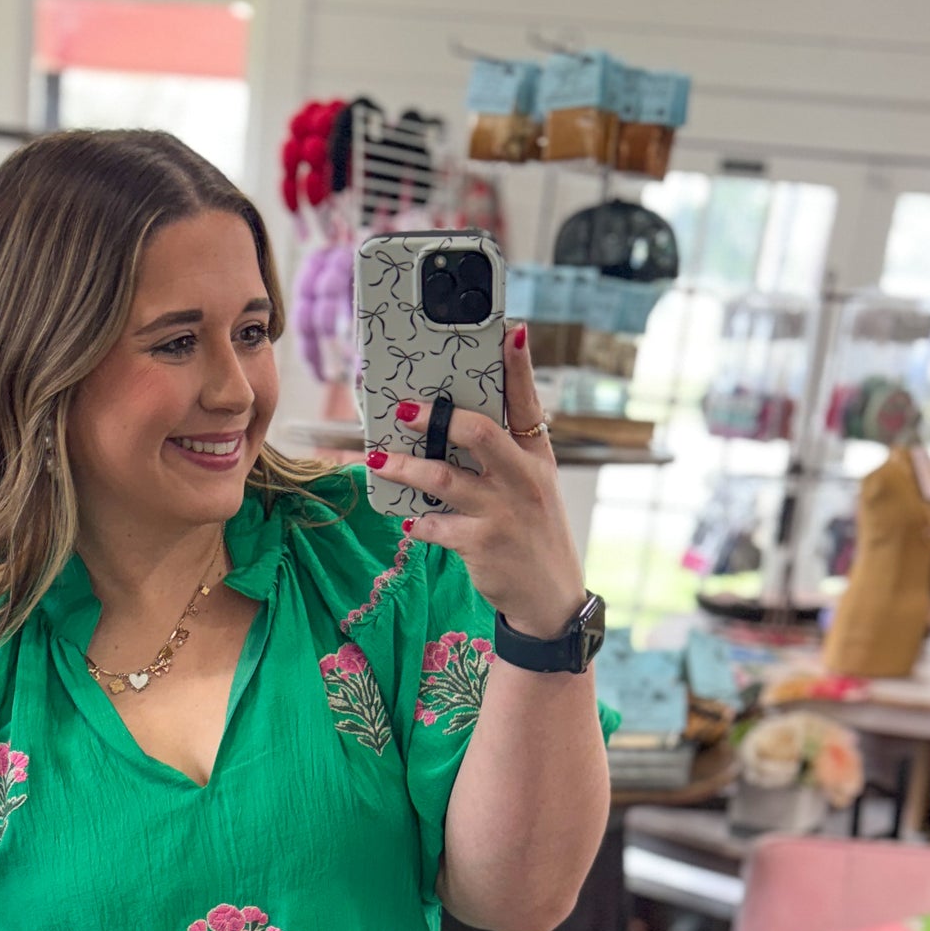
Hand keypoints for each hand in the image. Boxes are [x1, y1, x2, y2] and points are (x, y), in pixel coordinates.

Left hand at [367, 325, 586, 639]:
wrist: (550, 599)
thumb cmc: (533, 534)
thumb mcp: (534, 487)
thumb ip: (506, 454)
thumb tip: (458, 423)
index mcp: (536, 457)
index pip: (528, 402)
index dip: (518, 366)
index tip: (510, 331)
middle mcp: (523, 479)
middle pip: (478, 433)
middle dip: (437, 417)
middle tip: (404, 409)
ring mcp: (502, 512)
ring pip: (443, 479)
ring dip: (405, 468)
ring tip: (378, 460)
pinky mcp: (482, 544)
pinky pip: (436, 525)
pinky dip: (418, 522)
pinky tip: (408, 521)